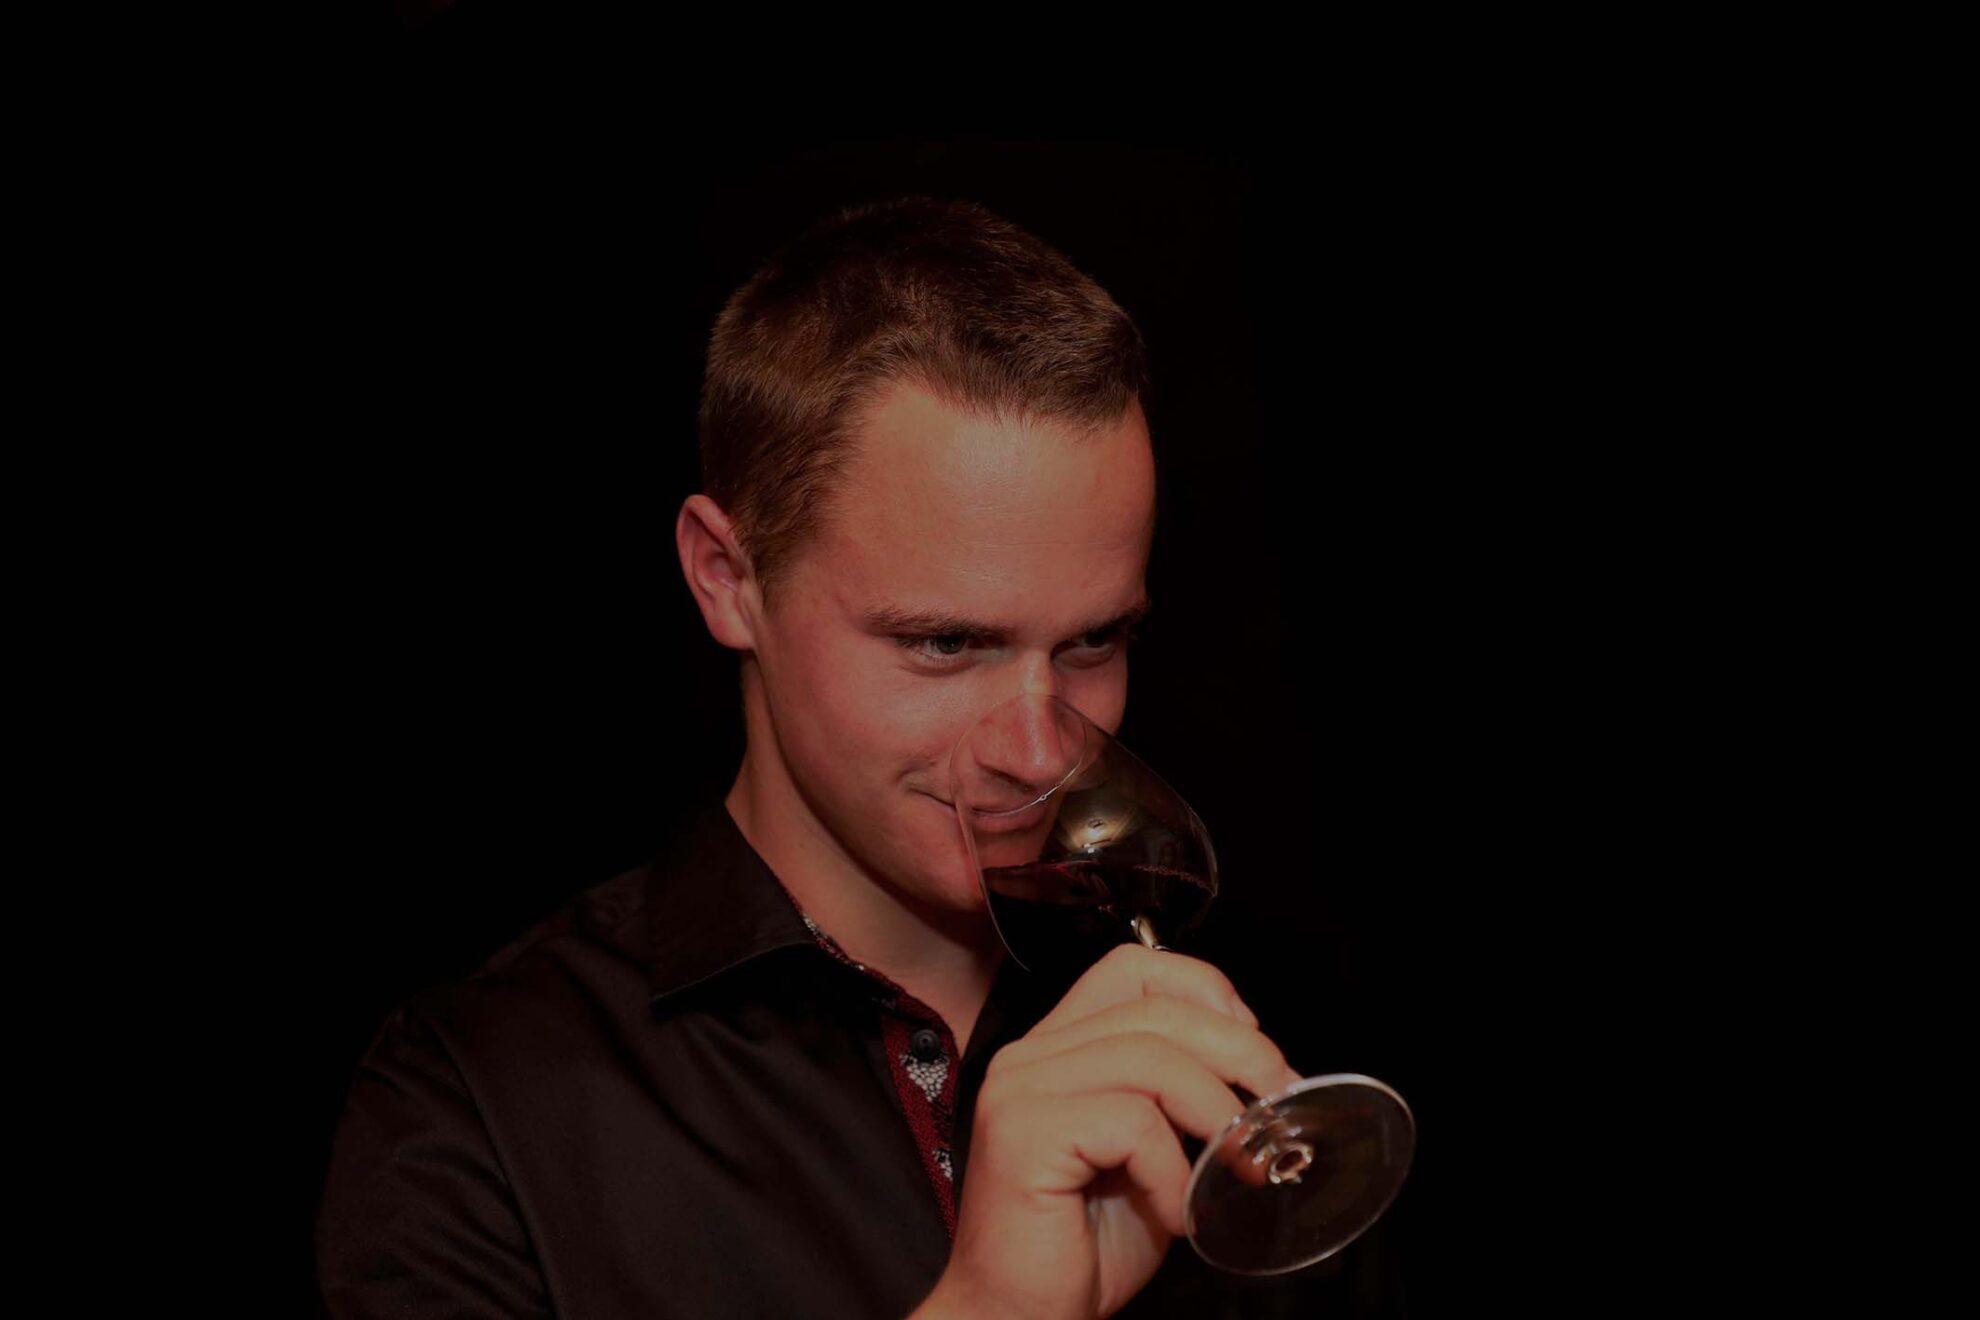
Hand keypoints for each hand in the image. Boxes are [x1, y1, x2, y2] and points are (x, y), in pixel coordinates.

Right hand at [912, 945, 1302, 1319]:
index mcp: (1058, 1047)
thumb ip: (1180, 1100)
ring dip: (1217, 1114)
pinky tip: (1177, 1211)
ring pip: (1151, 1059)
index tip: (1253, 1043)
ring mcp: (1022, 1090)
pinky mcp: (1025, 1134)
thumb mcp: (1151, 1155)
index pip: (1132, 968)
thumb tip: (1261, 1073)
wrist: (1017, 1317)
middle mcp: (1031, 1056)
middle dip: (1240, 1052)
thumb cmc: (1083, 1246)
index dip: (1204, 990)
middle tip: (1281, 1105)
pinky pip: (1132, 1124)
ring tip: (1240, 1166)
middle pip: (1155, 1010)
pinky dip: (1173, 1171)